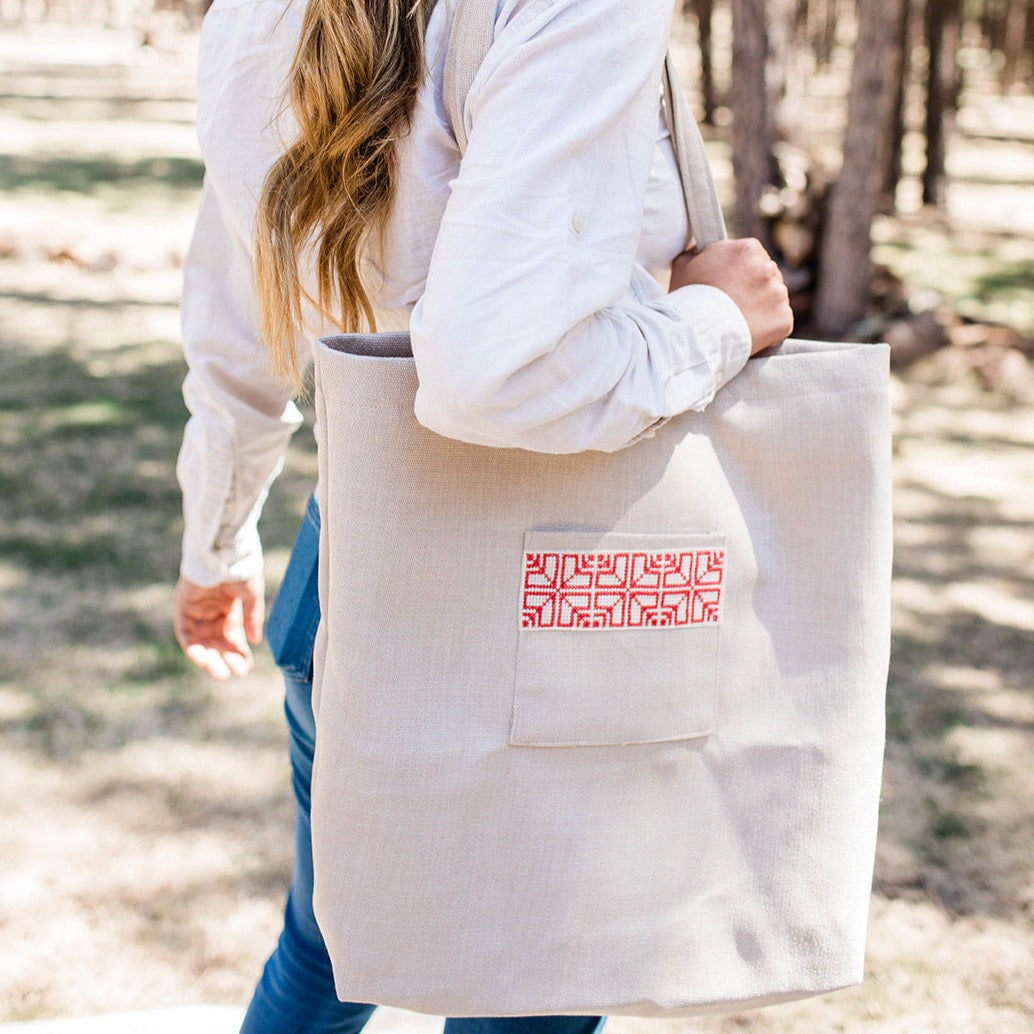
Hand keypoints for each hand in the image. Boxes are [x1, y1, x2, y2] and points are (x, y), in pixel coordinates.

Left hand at [174, 574, 264, 679]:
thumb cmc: (239, 569)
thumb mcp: (251, 596)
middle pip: (216, 643)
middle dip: (223, 660)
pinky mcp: (183, 607)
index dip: (238, 654)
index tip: (245, 668)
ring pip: (201, 642)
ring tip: (218, 671)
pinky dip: (192, 647)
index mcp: (231, 609)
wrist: (222, 549)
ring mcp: (197, 611)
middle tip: (229, 675)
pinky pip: (185, 633)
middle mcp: (213, 613)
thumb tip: (254, 642)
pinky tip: (202, 658)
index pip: (233, 638)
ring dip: (208, 658)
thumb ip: (251, 619)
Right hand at [670, 238, 793, 355]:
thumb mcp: (684, 265)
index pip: (751, 256)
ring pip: (774, 299)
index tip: (728, 284)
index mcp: (748, 249)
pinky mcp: (784, 319)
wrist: (697, 334)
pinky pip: (780, 323)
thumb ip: (698, 252)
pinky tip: (749, 333)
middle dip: (752, 288)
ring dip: (761, 308)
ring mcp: (779, 294)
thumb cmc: (686, 299)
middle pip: (765, 276)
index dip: (739, 271)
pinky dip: (769, 329)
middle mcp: (768, 267)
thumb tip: (700, 249)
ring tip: (738, 321)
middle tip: (732, 305)